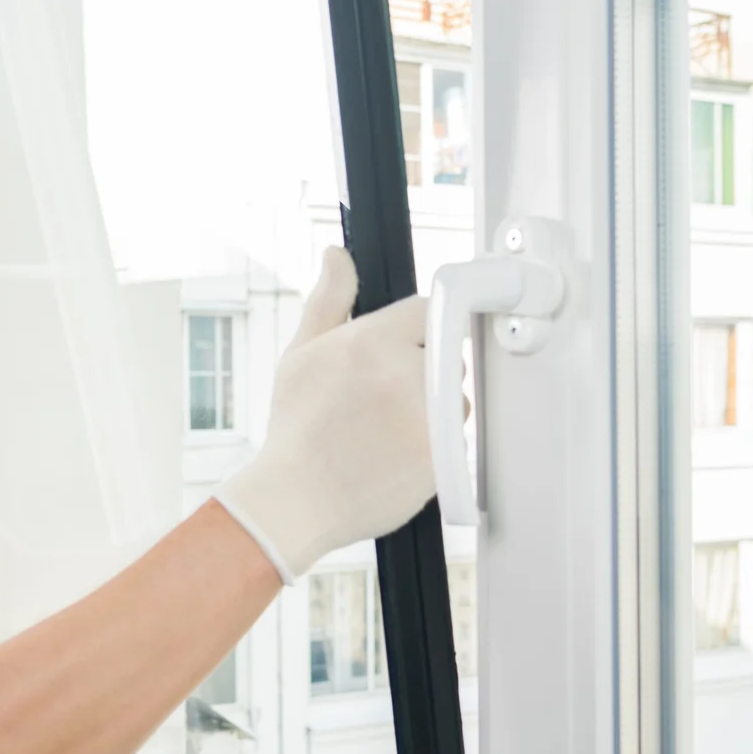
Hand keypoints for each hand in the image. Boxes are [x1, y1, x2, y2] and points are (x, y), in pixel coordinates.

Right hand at [213, 247, 433, 582]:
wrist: (297, 498)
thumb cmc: (296, 430)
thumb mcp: (300, 355)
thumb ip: (329, 300)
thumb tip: (337, 255)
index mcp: (371, 340)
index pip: (426, 310)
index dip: (413, 332)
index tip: (400, 352)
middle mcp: (405, 372)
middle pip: (443, 354)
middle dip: (421, 371)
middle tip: (380, 400)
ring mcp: (428, 415)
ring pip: (454, 398)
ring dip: (432, 409)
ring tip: (385, 432)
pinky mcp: (443, 454)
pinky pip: (456, 437)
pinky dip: (434, 444)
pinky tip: (397, 454)